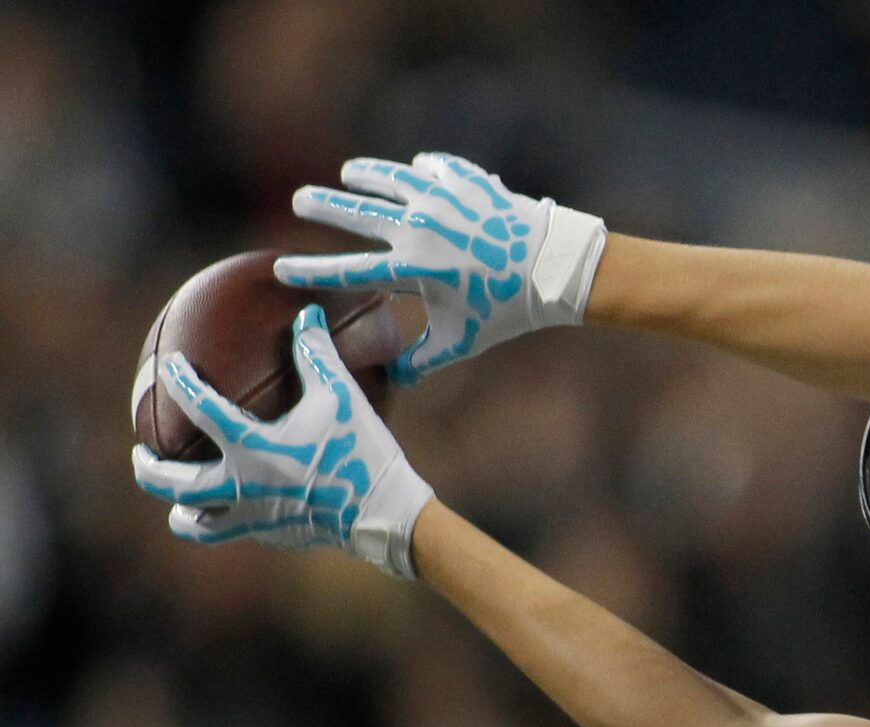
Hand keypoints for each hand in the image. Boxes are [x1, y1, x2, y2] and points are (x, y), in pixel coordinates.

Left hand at [131, 304, 433, 578]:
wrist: (389, 516)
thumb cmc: (363, 452)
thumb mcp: (343, 397)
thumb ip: (317, 355)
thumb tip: (308, 314)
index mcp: (250, 448)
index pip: (197, 409)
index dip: (179, 383)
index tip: (168, 368)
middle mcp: (241, 487)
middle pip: (172, 484)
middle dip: (149, 468)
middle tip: (143, 453)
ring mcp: (256, 518)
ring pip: (197, 523)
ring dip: (182, 510)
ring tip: (180, 500)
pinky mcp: (276, 536)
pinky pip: (238, 529)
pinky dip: (229, 518)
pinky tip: (238, 508)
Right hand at [276, 152, 606, 384]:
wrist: (554, 269)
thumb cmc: (505, 310)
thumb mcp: (462, 339)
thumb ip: (423, 360)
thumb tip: (394, 380)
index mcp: (412, 268)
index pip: (349, 270)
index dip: (311, 270)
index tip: (281, 269)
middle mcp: (419, 228)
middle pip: (356, 212)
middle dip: (322, 205)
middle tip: (299, 199)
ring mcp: (441, 199)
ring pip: (389, 178)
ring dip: (366, 175)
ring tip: (348, 173)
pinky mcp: (466, 182)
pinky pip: (435, 168)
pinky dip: (423, 169)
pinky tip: (415, 169)